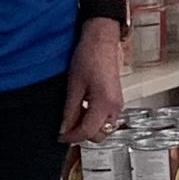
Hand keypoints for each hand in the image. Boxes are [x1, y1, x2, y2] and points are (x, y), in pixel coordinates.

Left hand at [59, 23, 126, 144]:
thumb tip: (64, 129)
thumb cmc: (88, 57)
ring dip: (89, 128)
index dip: (72, 137)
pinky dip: (95, 120)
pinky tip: (84, 108)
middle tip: (67, 126)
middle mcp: (115, 108)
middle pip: (99, 136)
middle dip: (83, 135)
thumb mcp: (74, 86)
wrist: (102, 41)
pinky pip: (107, 120)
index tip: (60, 137)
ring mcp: (118, 105)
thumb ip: (70, 111)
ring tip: (75, 115)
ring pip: (104, 129)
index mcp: (104, 104)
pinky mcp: (117, 101)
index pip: (87, 131)